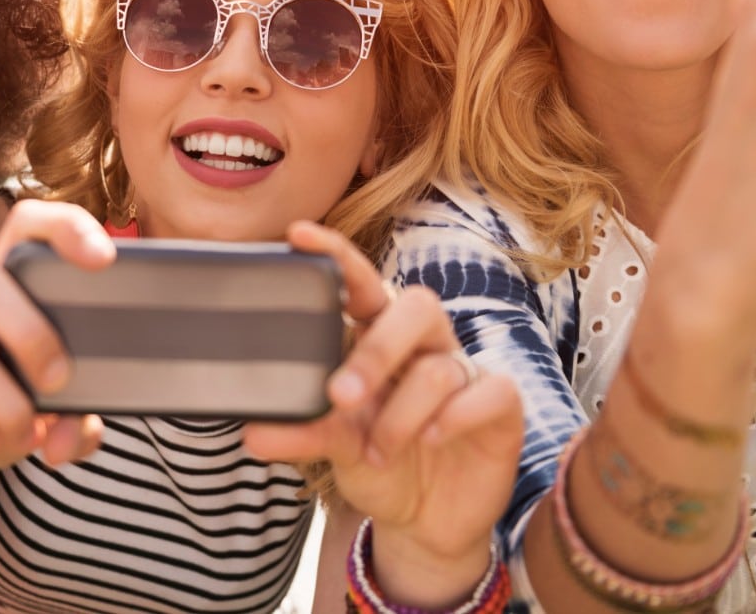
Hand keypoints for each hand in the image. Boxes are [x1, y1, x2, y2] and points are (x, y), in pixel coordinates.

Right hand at [0, 200, 105, 489]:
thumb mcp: (45, 406)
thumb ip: (73, 416)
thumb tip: (69, 437)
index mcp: (4, 288)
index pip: (24, 226)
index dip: (64, 229)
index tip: (104, 259)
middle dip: (29, 332)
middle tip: (59, 380)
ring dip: (7, 405)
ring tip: (28, 432)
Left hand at [244, 222, 521, 595]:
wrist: (428, 521)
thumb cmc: (379, 464)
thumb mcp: (336, 449)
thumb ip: (302, 432)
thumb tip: (254, 432)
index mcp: (379, 336)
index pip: (360, 283)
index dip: (336, 255)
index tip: (298, 235)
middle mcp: (424, 343)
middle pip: (414, 306)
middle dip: (377, 351)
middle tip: (342, 397)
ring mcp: (465, 369)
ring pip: (441, 366)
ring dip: (401, 416)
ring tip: (377, 454)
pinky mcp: (501, 403)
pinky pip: (489, 392)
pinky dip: (454, 419)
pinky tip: (432, 441)